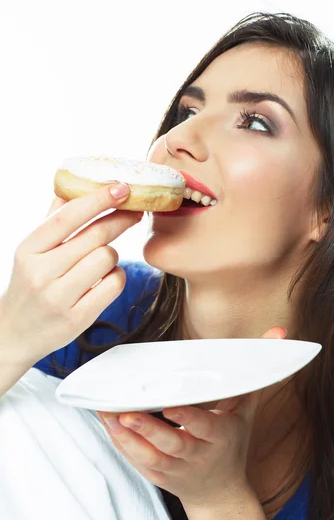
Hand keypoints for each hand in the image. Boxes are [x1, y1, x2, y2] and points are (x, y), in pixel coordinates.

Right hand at [0, 183, 142, 364]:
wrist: (14, 333)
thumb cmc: (29, 285)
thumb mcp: (31, 251)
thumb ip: (52, 220)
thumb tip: (71, 186)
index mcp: (29, 249)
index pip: (68, 217)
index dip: (97, 199)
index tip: (121, 187)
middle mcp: (41, 273)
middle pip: (95, 237)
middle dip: (119, 220)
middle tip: (134, 213)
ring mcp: (59, 298)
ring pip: (107, 259)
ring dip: (112, 255)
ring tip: (102, 260)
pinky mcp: (77, 318)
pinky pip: (114, 285)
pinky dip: (116, 277)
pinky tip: (106, 279)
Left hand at [99, 326, 286, 508]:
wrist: (220, 494)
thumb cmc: (232, 443)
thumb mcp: (247, 408)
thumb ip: (256, 372)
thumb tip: (278, 333)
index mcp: (220, 437)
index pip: (204, 427)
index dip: (187, 418)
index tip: (170, 406)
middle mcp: (197, 456)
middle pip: (172, 445)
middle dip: (149, 430)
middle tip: (126, 412)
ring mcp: (175, 469)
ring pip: (148, 456)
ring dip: (126, 437)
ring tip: (107, 414)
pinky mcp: (157, 476)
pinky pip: (137, 462)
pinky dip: (121, 444)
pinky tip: (107, 424)